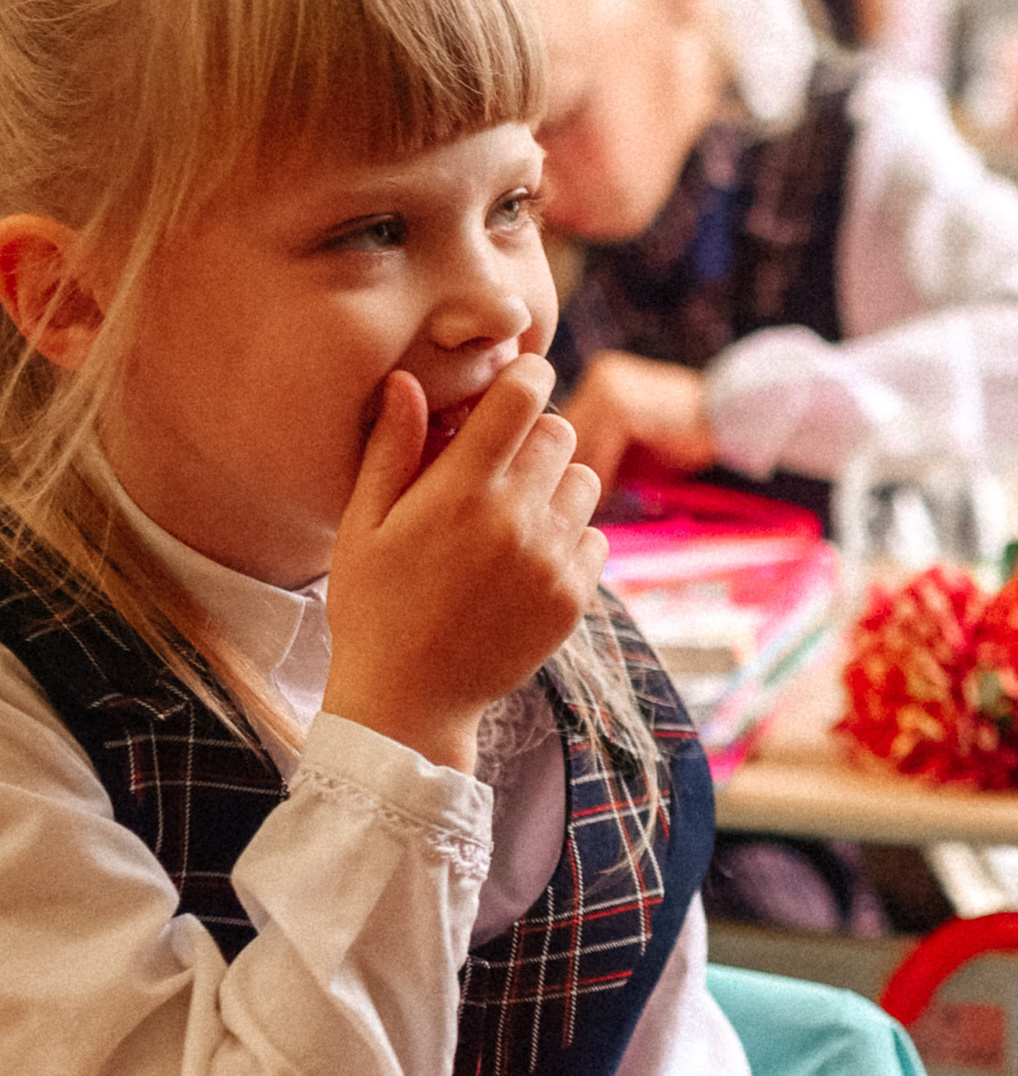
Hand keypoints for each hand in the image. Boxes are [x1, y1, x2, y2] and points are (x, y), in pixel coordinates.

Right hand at [322, 357, 604, 772]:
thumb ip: (391, 448)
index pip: (522, 398)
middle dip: (533, 433)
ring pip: (585, 483)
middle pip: (560, 433)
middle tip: (499, 459)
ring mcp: (552, 561)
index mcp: (460, 491)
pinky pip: (597, 538)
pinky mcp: (574, 599)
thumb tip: (408, 380)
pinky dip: (572, 537)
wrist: (410, 701)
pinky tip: (529, 556)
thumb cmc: (373, 607)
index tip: (517, 379)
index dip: (525, 375)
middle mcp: (516, 519)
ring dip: (556, 484)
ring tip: (513, 512)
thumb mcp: (363, 524)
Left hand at [560, 349, 716, 492]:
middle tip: (584, 501)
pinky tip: (613, 492)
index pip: (561, 426)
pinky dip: (603, 475)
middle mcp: (599, 374)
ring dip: (584, 477)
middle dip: (571, 470)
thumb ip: (603, 451)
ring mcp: (607, 386)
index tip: (577, 491)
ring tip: (598, 500)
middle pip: (560, 434)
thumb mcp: (637, 444)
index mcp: (602, 378)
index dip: (566, 462)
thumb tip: (563, 482)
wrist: (735, 420)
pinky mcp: (619, 406)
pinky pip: (597, 451)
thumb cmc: (689, 439)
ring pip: (576, 445)